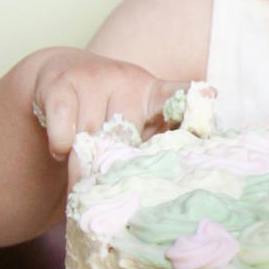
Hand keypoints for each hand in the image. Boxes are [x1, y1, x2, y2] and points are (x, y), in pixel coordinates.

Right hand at [29, 50, 180, 184]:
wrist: (56, 79)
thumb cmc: (104, 111)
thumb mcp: (133, 123)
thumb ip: (151, 145)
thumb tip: (174, 190)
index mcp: (152, 93)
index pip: (179, 95)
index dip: (194, 100)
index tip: (211, 100)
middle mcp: (126, 81)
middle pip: (127, 136)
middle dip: (119, 166)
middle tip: (117, 189)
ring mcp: (92, 80)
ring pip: (91, 137)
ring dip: (85, 165)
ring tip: (83, 178)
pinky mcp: (60, 86)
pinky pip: (64, 130)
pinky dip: (62, 147)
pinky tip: (61, 151)